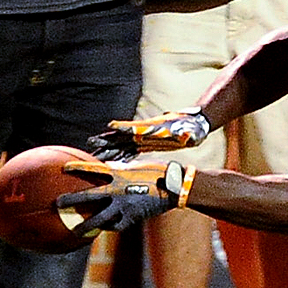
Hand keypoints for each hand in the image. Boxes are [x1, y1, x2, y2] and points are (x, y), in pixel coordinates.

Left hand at [57, 158, 192, 233]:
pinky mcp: (133, 217)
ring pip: (101, 218)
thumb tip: (107, 165)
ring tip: (75, 231)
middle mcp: (119, 190)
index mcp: (120, 174)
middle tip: (57, 204)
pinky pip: (118, 225)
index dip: (78, 168)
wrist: (175, 186)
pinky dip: (110, 227)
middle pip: (90, 196)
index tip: (63, 168)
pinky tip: (104, 229)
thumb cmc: (158, 171)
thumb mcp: (137, 165)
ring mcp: (125, 205)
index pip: (94, 169)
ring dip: (87, 225)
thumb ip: (120, 168)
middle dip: (72, 200)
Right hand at [96, 108, 211, 158]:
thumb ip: (186, 135)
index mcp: (155, 128)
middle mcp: (146, 132)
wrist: (196, 125)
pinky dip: (121, 156)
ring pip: (123, 144)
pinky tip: (112, 162)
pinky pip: (131, 151)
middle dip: (108, 140)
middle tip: (91, 143)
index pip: (136, 127)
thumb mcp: (190, 131)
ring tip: (95, 155)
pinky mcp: (147, 144)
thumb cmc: (192, 127)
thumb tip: (188, 137)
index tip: (111, 127)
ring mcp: (145, 138)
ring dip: (110, 149)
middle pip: (123, 136)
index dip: (124, 127)